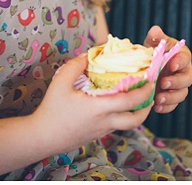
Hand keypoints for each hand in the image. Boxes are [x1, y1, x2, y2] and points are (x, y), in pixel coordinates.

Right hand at [31, 54, 153, 152]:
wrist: (41, 137)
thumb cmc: (51, 110)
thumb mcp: (60, 83)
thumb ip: (75, 66)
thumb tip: (87, 55)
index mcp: (99, 109)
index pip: (129, 101)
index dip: (143, 91)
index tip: (150, 81)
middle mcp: (104, 122)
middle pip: (135, 120)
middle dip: (147, 107)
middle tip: (150, 94)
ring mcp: (101, 131)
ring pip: (127, 125)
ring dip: (136, 113)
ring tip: (136, 99)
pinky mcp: (95, 135)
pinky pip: (115, 126)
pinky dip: (122, 116)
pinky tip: (115, 106)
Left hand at [145, 25, 191, 113]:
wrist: (145, 67)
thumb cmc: (152, 52)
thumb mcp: (152, 42)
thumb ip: (155, 37)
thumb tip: (155, 30)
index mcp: (181, 56)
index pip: (185, 58)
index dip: (180, 62)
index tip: (172, 64)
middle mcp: (183, 72)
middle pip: (187, 79)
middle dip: (176, 82)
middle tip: (163, 83)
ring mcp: (178, 86)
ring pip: (181, 94)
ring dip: (171, 97)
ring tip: (158, 99)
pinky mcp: (171, 98)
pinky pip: (173, 105)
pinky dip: (166, 107)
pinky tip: (156, 108)